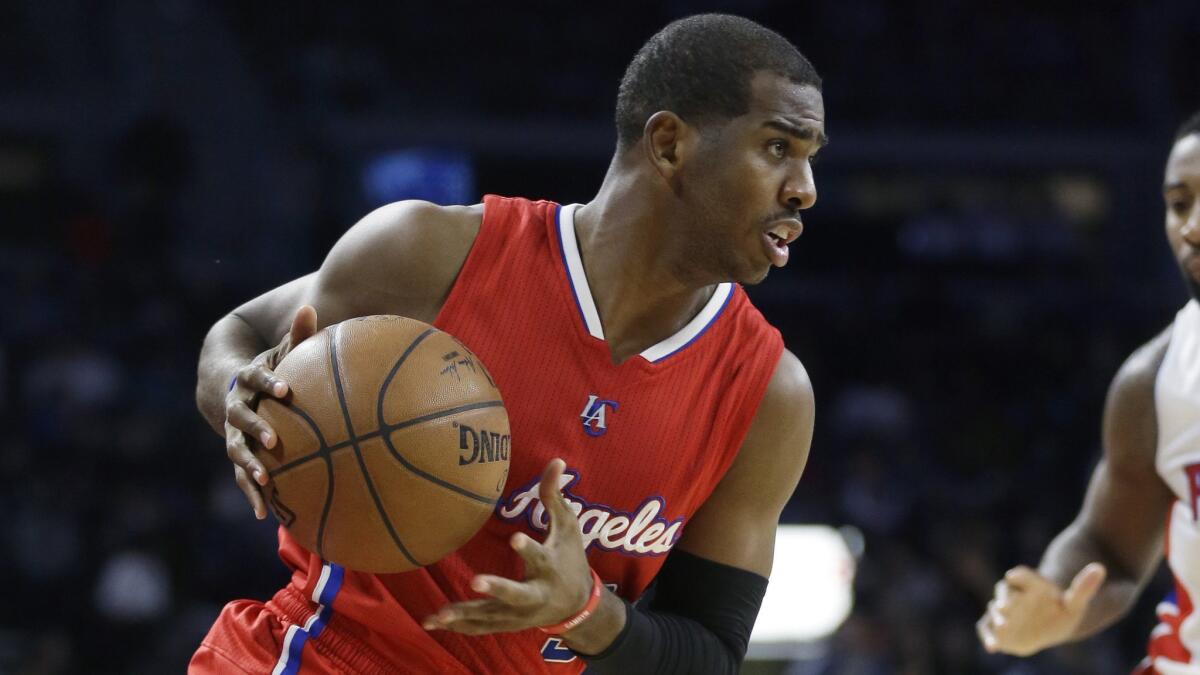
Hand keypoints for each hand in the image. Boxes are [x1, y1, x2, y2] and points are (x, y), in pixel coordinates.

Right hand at [224, 305, 317, 518]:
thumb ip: (297, 334)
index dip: (269, 383)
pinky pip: (242, 476)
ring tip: (264, 482)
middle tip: (273, 441)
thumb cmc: (268, 369)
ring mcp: (232, 434)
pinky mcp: (238, 454)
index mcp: (245, 382)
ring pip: (236, 452)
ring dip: (249, 467)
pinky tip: (265, 515)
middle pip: (240, 420)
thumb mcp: (281, 351)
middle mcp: (234, 409)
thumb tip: (310, 305)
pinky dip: (252, 494)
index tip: (286, 389)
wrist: (229, 387)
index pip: (255, 380)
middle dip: (255, 430)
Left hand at [423, 458, 594, 634]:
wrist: (578, 606)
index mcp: (550, 567)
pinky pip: (481, 626)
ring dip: (466, 615)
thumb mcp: (568, 527)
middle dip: (498, 588)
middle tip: (476, 581)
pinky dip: (459, 625)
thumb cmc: (570, 558)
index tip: (514, 538)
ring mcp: (520, 613)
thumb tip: (556, 460)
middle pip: (516, 594)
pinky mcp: (508, 623)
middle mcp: (536, 594)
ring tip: (438, 614)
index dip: (527, 548)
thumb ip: (555, 496)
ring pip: (492, 616)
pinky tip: (433, 621)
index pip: (539, 556)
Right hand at [976, 562, 1105, 655]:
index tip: (1013, 576)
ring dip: (996, 616)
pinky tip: (992, 647)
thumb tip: (1099, 568)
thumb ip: (1084, 587)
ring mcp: (1003, 610)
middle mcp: (1012, 594)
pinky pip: (987, 628)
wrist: (1050, 625)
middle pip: (1003, 591)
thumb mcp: (1076, 601)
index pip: (1022, 575)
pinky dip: (987, 636)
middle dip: (1003, 599)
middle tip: (1006, 607)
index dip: (1018, 576)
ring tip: (1003, 626)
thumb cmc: (1063, 611)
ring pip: (994, 609)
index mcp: (1029, 583)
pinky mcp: (996, 626)